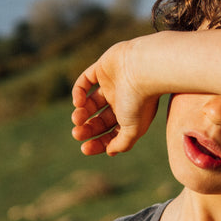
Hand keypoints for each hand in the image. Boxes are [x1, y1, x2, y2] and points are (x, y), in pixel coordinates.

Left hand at [70, 41, 159, 155]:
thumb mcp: (133, 129)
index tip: (85, 148)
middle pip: (99, 120)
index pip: (111, 133)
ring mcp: (111, 84)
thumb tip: (110, 151)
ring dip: (80, 113)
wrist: (144, 69)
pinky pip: (85, 82)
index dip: (98, 142)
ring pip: (90, 103)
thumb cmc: (140, 101)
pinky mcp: (102, 68)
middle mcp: (121, 101)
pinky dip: (78, 93)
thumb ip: (122, 143)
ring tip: (77, 119)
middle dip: (87, 129)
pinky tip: (78, 103)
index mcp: (130, 116)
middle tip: (76, 134)